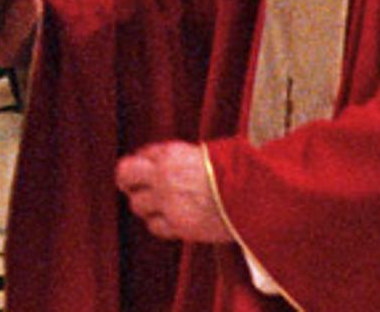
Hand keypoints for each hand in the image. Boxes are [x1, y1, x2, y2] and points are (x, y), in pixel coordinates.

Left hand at [115, 141, 233, 241]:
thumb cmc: (238, 171)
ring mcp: (168, 202)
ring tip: (162, 206)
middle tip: (136, 188)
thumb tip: (155, 158)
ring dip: (147, 205)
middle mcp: (163, 176)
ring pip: (137, 205)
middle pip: (125, 177)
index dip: (141, 164)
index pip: (139, 156)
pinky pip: (155, 226)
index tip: (147, 170)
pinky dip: (161, 224)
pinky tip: (173, 220)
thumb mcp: (205, 152)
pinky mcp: (178, 225)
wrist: (255, 196)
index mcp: (171, 154)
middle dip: (129, 183)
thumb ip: (178, 156)